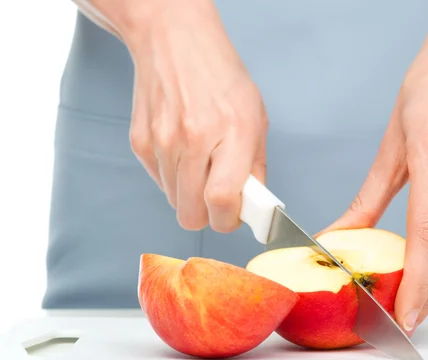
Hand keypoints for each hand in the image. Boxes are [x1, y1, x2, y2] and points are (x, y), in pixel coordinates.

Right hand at [95, 0, 267, 231]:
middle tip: (218, 196)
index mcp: (231, 131)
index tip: (233, 216)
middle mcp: (194, 138)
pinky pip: (159, 182)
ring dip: (190, 193)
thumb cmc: (220, 76)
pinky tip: (182, 150)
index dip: (228, 219)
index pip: (222, 200)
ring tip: (201, 162)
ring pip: (176, 202)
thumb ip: (255, 166)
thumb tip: (252, 204)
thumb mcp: (255, 117)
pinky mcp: (140, 142)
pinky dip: (173, 177)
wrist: (174, 40)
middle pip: (192, 214)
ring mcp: (162, 141)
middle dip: (208, 214)